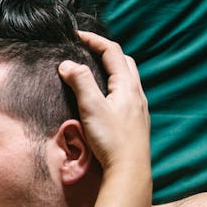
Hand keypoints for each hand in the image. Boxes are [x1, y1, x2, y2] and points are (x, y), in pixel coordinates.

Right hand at [59, 31, 149, 175]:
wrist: (130, 170)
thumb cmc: (111, 139)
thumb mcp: (92, 107)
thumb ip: (80, 82)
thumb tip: (67, 63)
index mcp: (127, 85)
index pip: (112, 51)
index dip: (94, 40)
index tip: (76, 36)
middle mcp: (137, 93)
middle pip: (124, 62)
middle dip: (106, 51)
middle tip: (87, 50)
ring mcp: (139, 108)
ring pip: (128, 78)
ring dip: (112, 69)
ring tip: (94, 71)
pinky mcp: (137, 121)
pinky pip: (127, 94)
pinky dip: (115, 86)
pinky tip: (105, 98)